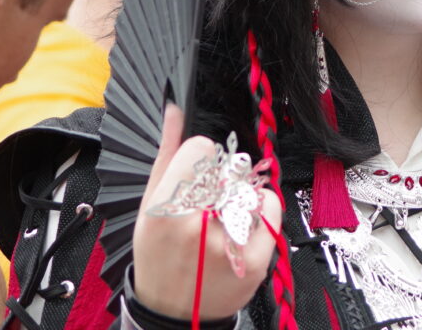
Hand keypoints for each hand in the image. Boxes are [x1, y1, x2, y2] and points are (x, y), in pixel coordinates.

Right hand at [132, 104, 281, 320]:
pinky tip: (241, 225)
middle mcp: (196, 227)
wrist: (172, 312)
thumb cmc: (159, 255)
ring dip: (241, 194)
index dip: (198, 158)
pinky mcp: (255, 259)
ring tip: (220, 218)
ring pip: (251, 185)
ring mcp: (229, 244)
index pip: (201, 148)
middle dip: (219, 179)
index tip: (195, 175)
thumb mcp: (150, 205)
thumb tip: (175, 111)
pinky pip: (271, 207)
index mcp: (163, 210)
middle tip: (207, 202)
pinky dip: (261, 209)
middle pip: (227, 166)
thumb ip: (167, 155)